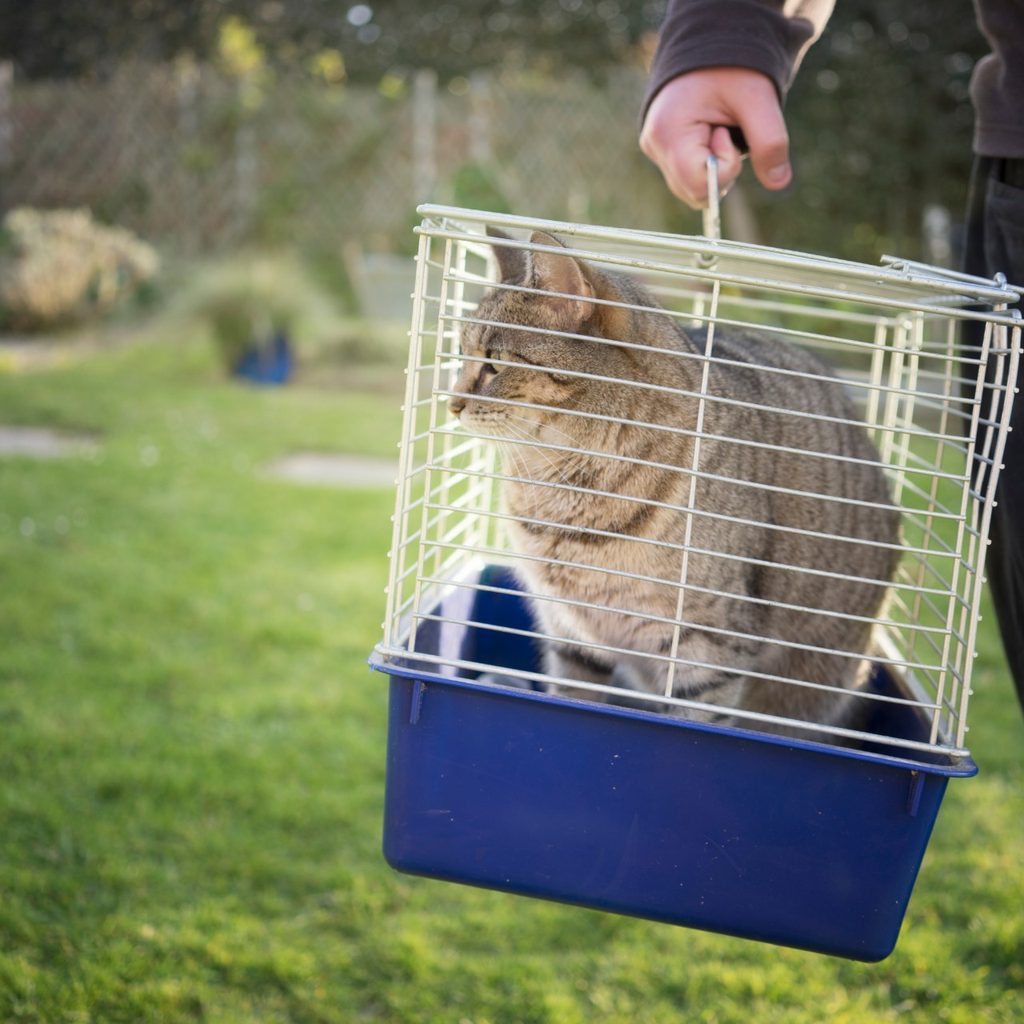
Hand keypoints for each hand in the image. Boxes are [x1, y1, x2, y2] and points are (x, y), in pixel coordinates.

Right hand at [640, 67, 792, 208]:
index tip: (728, 132)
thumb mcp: (758, 100)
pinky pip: (687, 178)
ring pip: (690, 190)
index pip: (699, 183)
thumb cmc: (731, 66)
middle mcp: (654, 145)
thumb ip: (770, 142)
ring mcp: (654, 149)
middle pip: (693, 193)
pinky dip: (707, 166)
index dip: (725, 168)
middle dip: (720, 171)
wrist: (710, 45)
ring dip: (715, 170)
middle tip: (725, 132)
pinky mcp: (660, 151)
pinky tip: (710, 137)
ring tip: (717, 131)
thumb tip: (779, 182)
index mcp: (669, 132)